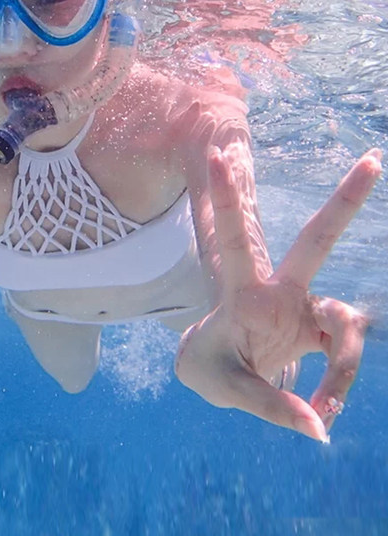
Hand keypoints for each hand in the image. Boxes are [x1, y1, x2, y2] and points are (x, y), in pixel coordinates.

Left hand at [176, 147, 381, 440]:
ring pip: (347, 321)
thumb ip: (268, 405)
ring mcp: (303, 307)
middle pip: (316, 241)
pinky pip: (346, 353)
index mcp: (243, 292)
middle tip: (371, 159)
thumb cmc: (211, 367)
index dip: (231, 199)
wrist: (219, 372)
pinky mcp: (319, 330)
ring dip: (340, 372)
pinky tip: (321, 412)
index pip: (235, 238)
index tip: (220, 155)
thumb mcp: (222, 384)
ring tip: (322, 413)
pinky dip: (338, 386)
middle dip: (344, 201)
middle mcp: (279, 290)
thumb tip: (318, 428)